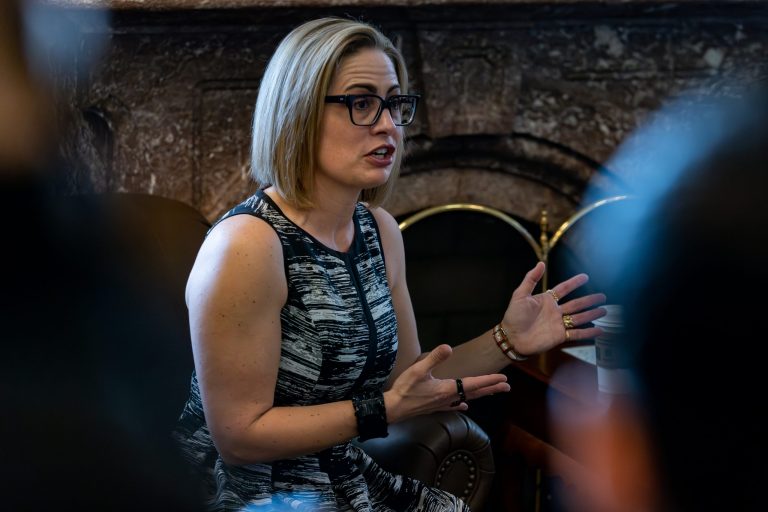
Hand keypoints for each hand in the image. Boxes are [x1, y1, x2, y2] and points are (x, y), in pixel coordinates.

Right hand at [384, 344, 509, 422]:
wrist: (394, 409)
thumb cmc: (405, 389)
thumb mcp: (419, 370)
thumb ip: (434, 358)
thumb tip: (448, 347)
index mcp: (448, 389)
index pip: (474, 384)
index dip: (489, 380)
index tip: (504, 379)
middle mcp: (449, 398)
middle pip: (475, 393)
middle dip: (491, 389)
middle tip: (507, 387)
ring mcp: (443, 404)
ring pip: (467, 399)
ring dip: (481, 395)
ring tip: (491, 393)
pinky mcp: (436, 407)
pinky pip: (455, 405)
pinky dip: (463, 404)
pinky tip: (465, 406)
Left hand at [501, 262, 605, 355]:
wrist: (511, 338)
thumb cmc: (513, 316)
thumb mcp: (520, 295)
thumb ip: (530, 279)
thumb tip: (540, 263)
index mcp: (546, 300)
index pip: (563, 289)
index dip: (574, 283)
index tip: (585, 277)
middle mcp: (555, 311)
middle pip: (576, 304)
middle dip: (590, 300)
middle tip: (603, 296)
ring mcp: (558, 324)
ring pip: (580, 318)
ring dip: (592, 314)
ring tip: (605, 311)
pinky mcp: (560, 337)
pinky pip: (577, 334)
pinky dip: (589, 332)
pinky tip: (600, 331)